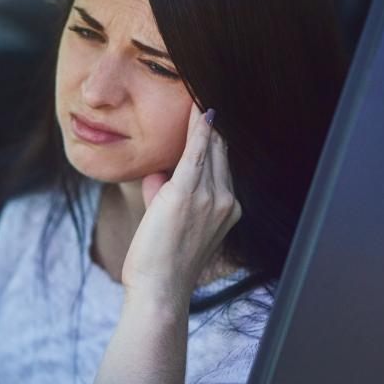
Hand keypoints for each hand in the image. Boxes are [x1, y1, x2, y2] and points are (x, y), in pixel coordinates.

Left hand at [121, 104, 241, 304]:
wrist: (160, 291)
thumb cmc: (160, 265)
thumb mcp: (168, 226)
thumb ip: (164, 196)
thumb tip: (156, 175)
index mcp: (228, 209)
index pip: (222, 164)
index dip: (215, 139)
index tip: (208, 115)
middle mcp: (226, 201)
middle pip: (220, 152)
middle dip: (211, 126)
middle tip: (203, 93)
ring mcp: (210, 198)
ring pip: (210, 148)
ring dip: (203, 121)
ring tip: (198, 92)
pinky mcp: (186, 194)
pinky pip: (197, 152)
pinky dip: (198, 128)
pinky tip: (199, 108)